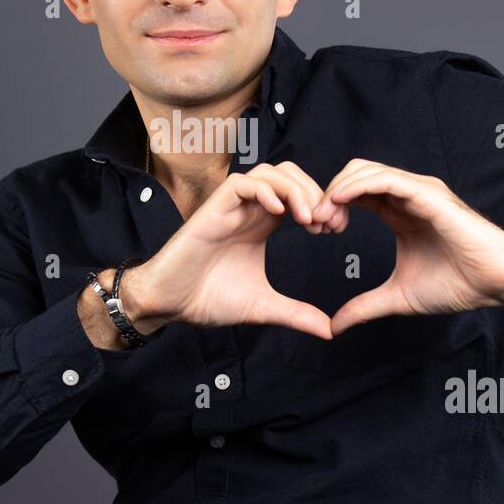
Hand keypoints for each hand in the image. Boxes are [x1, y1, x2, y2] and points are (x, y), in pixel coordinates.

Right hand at [124, 162, 349, 339]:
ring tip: (306, 217)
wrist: (170, 304)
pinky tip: (279, 212)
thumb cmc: (207, 299)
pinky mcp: (213, 209)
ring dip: (294, 188)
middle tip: (324, 222)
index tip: (334, 229)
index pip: (298, 193)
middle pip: (289, 174)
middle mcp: (248, 210)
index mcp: (261, 224)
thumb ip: (296, 314)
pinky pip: (242, 183)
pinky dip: (265, 190)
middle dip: (313, 190)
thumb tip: (330, 332)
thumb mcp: (263, 306)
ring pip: (269, 172)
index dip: (320, 204)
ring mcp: (231, 208)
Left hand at [308, 159, 503, 335]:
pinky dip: (358, 186)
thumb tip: (334, 326)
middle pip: (354, 174)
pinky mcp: (429, 195)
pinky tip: (339, 202)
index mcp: (398, 212)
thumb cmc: (458, 284)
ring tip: (324, 217)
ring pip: (366, 170)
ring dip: (338, 189)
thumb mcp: (398, 297)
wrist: (495, 283)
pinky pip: (386, 179)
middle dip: (328, 193)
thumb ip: (364, 307)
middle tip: (315, 223)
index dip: (330, 205)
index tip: (316, 230)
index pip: (354, 192)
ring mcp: (418, 191)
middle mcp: (406, 196)